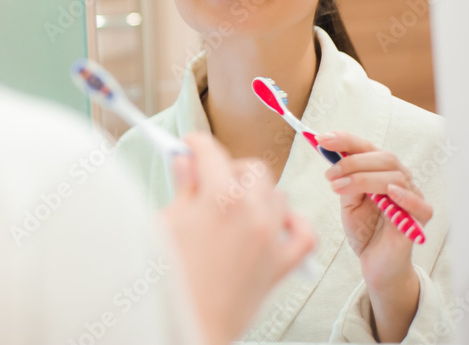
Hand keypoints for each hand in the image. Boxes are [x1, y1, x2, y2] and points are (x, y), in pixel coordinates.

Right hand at [162, 132, 314, 344]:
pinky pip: (304, 232)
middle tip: (207, 180)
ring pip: (278, 194)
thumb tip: (184, 162)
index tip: (188, 147)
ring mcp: (270, 238)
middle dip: (229, 167)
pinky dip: (293, 223)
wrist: (190, 324)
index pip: (210, 151)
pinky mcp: (281, 264)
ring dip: (258, 194)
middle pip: (251, 168)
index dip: (195, 145)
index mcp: (217, 198)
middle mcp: (250, 212)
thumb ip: (181, 187)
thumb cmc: (168, 279)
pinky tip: (276, 223)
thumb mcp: (165, 223)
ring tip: (234, 206)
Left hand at [319, 131, 431, 340]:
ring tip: (338, 187)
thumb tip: (335, 163)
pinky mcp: (418, 221)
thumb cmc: (363, 229)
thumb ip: (346, 182)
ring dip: (364, 178)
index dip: (346, 140)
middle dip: (352, 161)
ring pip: (394, 176)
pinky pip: (419, 204)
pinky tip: (389, 193)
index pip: (366, 148)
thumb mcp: (348, 202)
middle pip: (383, 158)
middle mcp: (399, 180)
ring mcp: (411, 198)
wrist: (375, 263)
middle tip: (329, 174)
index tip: (322, 138)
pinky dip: (405, 196)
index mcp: (380, 171)